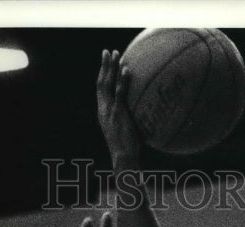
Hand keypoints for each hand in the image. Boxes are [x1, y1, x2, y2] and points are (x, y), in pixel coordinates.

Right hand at [97, 49, 140, 166]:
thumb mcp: (127, 131)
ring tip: (116, 54)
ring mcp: (109, 111)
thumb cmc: (128, 150)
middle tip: (107, 51)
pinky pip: (120, 93)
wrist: (124, 159)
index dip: (102, 75)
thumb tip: (144, 113)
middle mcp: (103, 110)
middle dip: (103, 66)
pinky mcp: (118, 114)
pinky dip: (122, 80)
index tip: (105, 62)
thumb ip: (130, 119)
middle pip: (101, 83)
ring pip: (107, 84)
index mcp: (103, 113)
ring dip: (110, 68)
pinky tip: (127, 69)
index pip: (100, 90)